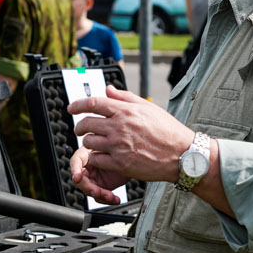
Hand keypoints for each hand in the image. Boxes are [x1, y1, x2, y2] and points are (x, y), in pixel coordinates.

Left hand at [67, 85, 194, 185]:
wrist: (182, 154)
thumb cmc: (167, 130)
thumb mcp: (148, 107)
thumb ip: (125, 97)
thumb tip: (107, 88)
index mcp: (125, 111)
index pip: (93, 103)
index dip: (78, 104)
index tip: (71, 108)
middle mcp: (119, 127)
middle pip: (86, 123)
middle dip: (79, 126)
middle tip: (80, 129)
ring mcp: (118, 146)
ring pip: (89, 142)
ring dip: (88, 142)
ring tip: (94, 143)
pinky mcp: (120, 163)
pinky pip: (96, 159)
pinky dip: (95, 157)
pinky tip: (101, 156)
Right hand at [69, 145, 129, 204]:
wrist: (132, 158)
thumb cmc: (120, 147)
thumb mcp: (109, 147)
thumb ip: (100, 151)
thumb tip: (92, 155)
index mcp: (86, 155)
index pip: (75, 162)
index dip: (75, 170)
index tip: (77, 178)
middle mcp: (87, 168)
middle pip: (81, 181)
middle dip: (89, 188)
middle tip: (97, 192)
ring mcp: (94, 179)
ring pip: (91, 191)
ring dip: (100, 196)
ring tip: (110, 196)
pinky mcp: (102, 187)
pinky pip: (101, 197)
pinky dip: (108, 200)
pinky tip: (115, 199)